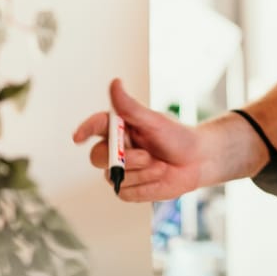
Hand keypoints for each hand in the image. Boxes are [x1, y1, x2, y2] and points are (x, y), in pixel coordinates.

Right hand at [71, 79, 205, 201]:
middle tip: (147, 156)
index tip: (79, 136)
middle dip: (124, 160)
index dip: (84, 130)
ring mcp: (120, 171)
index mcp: (118, 129)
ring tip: (162, 166)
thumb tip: (115, 83)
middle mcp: (115, 150)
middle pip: (98, 157)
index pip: (95, 127)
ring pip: (115, 177)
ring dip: (142, 173)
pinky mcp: (128, 189)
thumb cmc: (177, 137)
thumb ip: (131, 107)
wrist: (197, 161)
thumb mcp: (155, 121)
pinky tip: (159, 178)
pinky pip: (125, 192)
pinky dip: (145, 186)